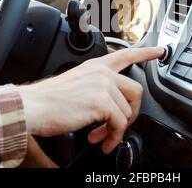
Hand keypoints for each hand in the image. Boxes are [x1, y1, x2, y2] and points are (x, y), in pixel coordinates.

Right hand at [18, 47, 164, 153]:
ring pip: (128, 111)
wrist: (32, 107)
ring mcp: (103, 85)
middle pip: (136, 90)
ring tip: (101, 136)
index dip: (145, 53)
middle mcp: (102, 73)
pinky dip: (113, 137)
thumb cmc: (49, 100)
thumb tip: (110, 107)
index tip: (159, 51)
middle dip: (131, 112)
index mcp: (96, 66)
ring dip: (116, 129)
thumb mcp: (76, 85)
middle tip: (116, 126)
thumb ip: (96, 89)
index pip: (126, 55)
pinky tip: (101, 141)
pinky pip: (119, 123)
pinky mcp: (101, 101)